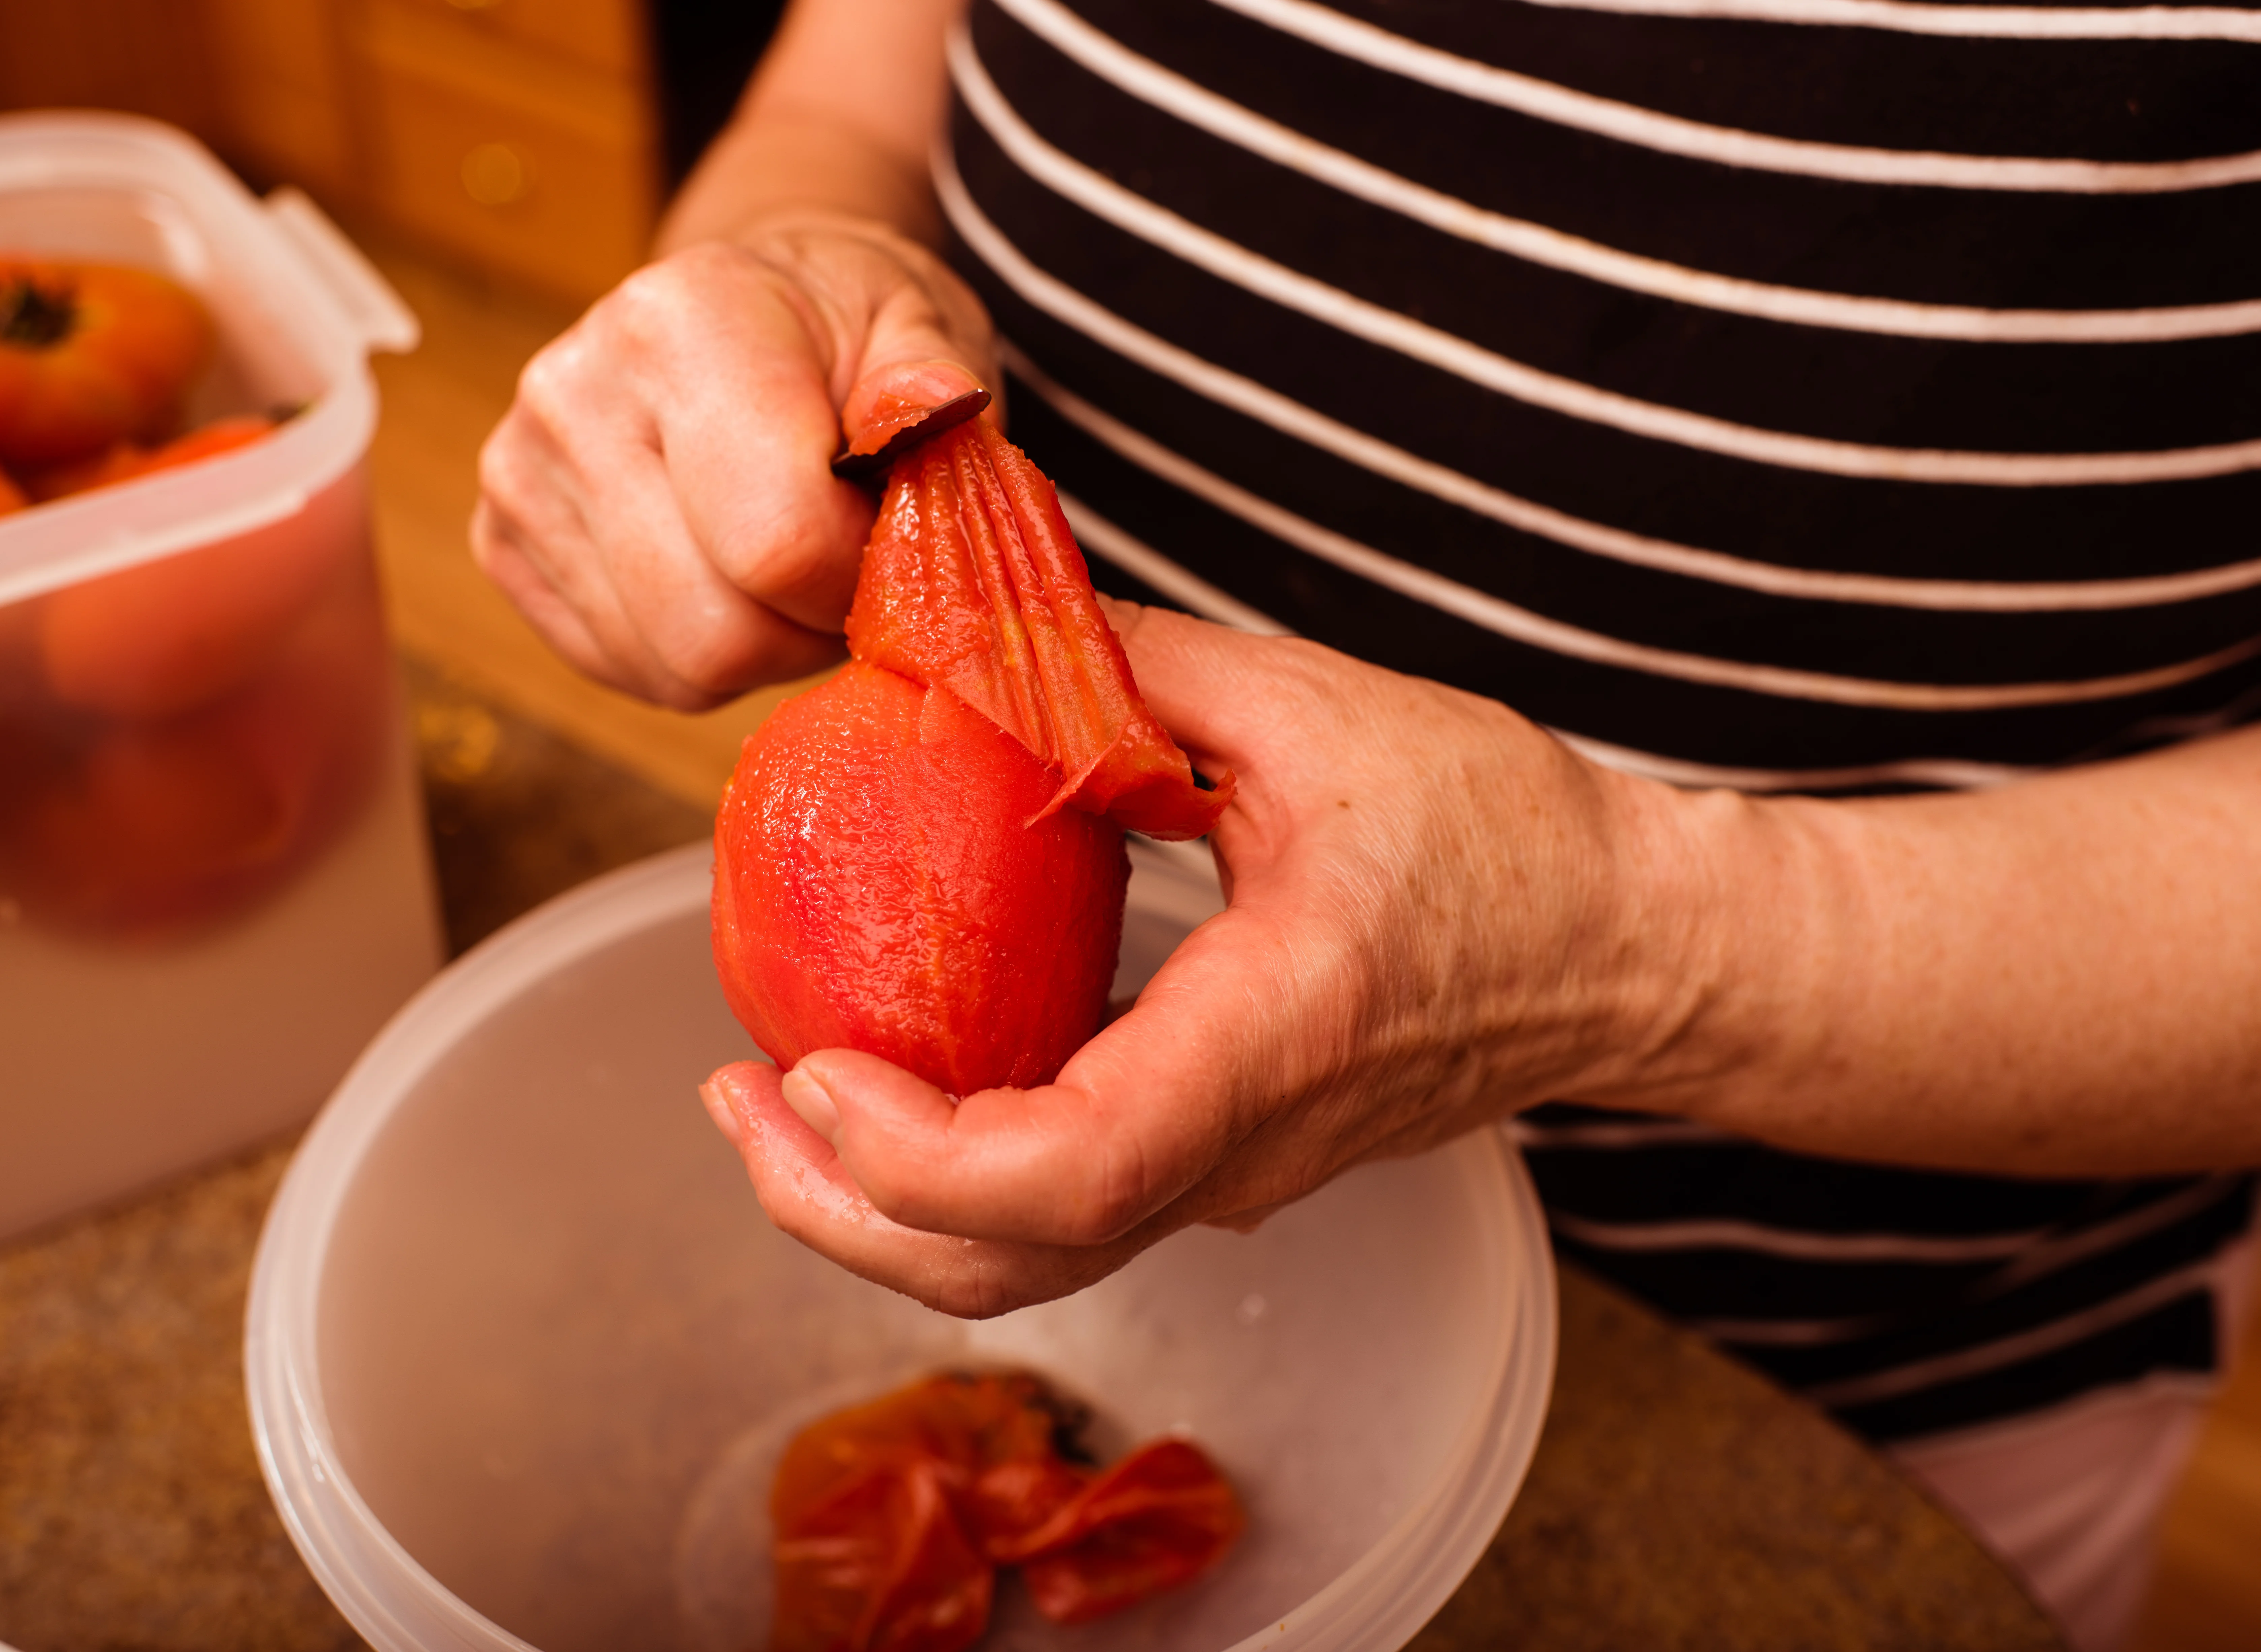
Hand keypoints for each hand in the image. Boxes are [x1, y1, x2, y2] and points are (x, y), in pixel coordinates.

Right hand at [471, 213, 996, 709]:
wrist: (741, 308)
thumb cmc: (840, 329)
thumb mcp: (918, 325)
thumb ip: (933, 385)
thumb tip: (931, 414)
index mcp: (681, 322)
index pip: (777, 539)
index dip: (855, 578)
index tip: (884, 540)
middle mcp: (576, 394)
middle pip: (716, 629)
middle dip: (807, 626)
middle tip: (840, 568)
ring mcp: (521, 474)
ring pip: (675, 665)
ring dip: (760, 647)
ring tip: (785, 566)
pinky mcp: (502, 544)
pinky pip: (631, 669)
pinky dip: (699, 654)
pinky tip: (723, 578)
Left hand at [698, 603, 1692, 1316]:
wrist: (1624, 946)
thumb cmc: (1502, 827)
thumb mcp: (1320, 709)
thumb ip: (1139, 666)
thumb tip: (977, 632)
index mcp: (1276, 1032)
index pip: (1074, 1169)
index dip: (918, 1154)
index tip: (810, 1070)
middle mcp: (1248, 1144)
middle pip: (1014, 1263)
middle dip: (839, 1204)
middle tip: (730, 1097)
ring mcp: (1235, 1175)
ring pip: (1028, 1263)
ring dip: (877, 1203)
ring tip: (770, 1098)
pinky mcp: (1226, 1163)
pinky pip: (1065, 1210)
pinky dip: (948, 1176)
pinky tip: (882, 1083)